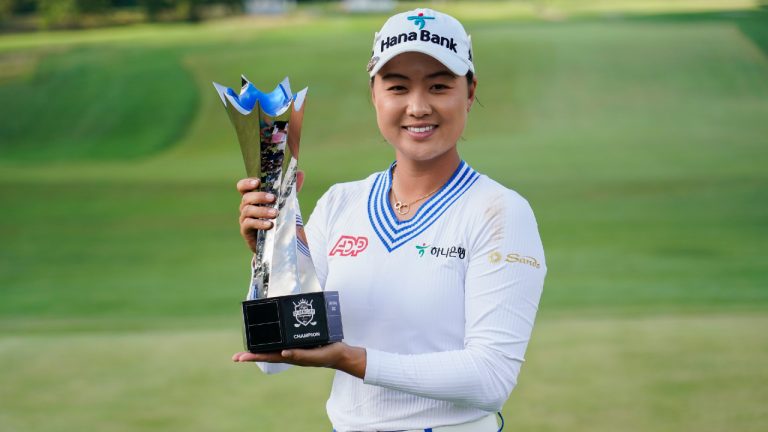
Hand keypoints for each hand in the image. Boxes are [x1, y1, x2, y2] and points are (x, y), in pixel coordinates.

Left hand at [232, 342, 365, 378]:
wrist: (340, 354)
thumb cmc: (328, 355)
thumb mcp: (315, 355)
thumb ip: (300, 355)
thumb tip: (283, 353)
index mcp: (291, 356)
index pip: (268, 356)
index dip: (254, 356)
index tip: (240, 358)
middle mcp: (289, 352)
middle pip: (267, 353)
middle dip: (252, 354)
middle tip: (236, 357)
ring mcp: (293, 348)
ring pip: (273, 347)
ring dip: (260, 347)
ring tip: (248, 348)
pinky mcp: (299, 342)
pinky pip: (283, 340)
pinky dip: (273, 339)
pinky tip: (270, 337)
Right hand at [236, 172, 304, 253]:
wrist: (275, 241)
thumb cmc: (278, 218)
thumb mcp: (285, 202)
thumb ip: (292, 189)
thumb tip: (301, 173)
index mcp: (253, 197)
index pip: (242, 187)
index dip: (247, 182)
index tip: (257, 181)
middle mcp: (246, 206)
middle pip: (246, 197)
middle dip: (259, 196)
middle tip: (273, 198)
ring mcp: (244, 219)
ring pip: (248, 210)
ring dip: (262, 210)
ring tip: (275, 213)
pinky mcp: (246, 231)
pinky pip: (249, 224)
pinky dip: (259, 223)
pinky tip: (270, 225)